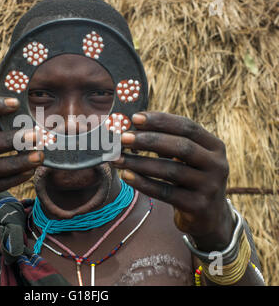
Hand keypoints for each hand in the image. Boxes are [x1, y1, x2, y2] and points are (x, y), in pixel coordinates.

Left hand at [113, 111, 233, 250]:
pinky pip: (166, 192)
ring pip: (171, 170)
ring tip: (118, 158)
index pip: (187, 127)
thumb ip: (165, 143)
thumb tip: (130, 129)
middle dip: (148, 140)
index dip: (161, 120)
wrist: (209, 217)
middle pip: (181, 146)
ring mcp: (210, 186)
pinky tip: (126, 176)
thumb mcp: (185, 159)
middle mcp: (217, 165)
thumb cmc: (189, 179)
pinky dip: (144, 183)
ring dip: (140, 163)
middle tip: (123, 138)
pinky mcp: (198, 206)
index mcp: (215, 146)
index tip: (135, 118)